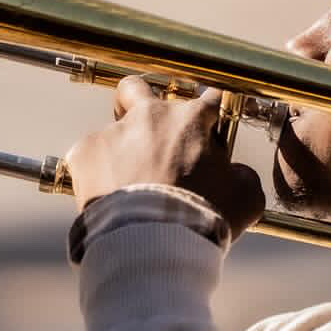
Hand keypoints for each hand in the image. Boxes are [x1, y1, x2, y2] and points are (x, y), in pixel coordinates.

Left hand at [63, 77, 264, 238]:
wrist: (153, 243)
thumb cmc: (202, 220)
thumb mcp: (246, 199)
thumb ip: (244, 175)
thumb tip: (236, 172)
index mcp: (192, 120)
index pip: (208, 99)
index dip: (209, 116)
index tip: (206, 131)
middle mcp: (151, 115)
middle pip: (139, 87)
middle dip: (140, 104)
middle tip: (145, 133)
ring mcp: (115, 131)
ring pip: (112, 128)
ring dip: (119, 148)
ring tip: (124, 181)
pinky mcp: (84, 152)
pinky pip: (88, 156)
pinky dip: (96, 173)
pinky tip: (107, 197)